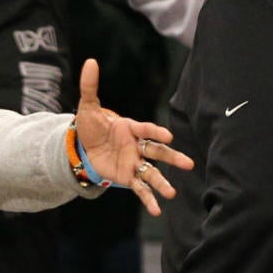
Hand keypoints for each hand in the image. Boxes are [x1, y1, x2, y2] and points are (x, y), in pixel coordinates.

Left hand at [74, 59, 194, 214]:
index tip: (167, 137)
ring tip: (173, 193)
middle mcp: (137, 146)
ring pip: (153, 173)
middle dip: (172, 158)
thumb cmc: (91, 125)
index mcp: (131, 128)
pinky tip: (157, 210)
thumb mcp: (88, 107)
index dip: (156, 132)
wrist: (83, 146)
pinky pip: (140, 189)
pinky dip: (148, 199)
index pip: (146, 129)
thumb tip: (90, 62)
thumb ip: (90, 87)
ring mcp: (134, 162)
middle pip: (157, 152)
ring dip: (162, 183)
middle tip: (189, 164)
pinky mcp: (128, 177)